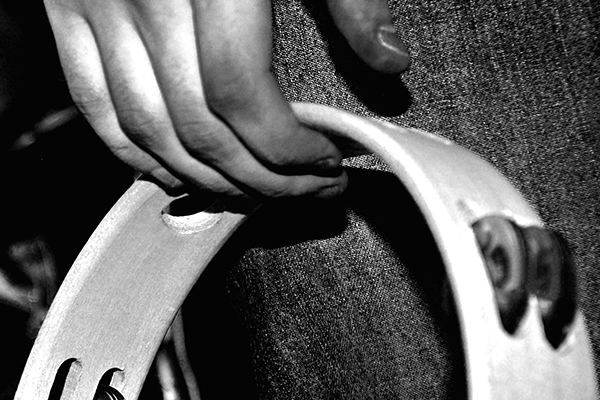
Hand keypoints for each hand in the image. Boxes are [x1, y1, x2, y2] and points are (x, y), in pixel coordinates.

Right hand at [44, 0, 409, 198]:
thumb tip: (390, 59)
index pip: (243, 97)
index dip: (287, 151)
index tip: (325, 166)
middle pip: (200, 129)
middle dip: (260, 180)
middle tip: (302, 192)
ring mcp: (96, 7)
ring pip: (148, 132)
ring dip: (205, 180)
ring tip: (252, 193)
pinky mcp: (67, 13)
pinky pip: (96, 107)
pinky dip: (135, 154)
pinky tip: (178, 174)